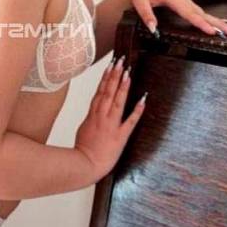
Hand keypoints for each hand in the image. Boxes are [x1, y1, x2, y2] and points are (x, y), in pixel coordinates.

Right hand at [75, 56, 145, 180]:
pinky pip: (130, 121)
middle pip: (108, 92)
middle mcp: (102, 117)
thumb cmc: (83, 150)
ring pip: (117, 102)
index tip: (110, 66)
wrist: (85, 165)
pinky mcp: (120, 136)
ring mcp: (111, 125)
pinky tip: (143, 99)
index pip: (100, 92)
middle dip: (115, 75)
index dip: (105, 78)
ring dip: (122, 87)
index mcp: (93, 115)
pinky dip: (137, 110)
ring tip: (127, 73)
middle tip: (120, 62)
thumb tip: (95, 111)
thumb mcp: (84, 129)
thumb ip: (91, 118)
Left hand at [131, 0, 226, 37]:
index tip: (211, 31)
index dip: (200, 23)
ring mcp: (185, 2)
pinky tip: (221, 24)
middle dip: (216, 23)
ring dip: (217, 22)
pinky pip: (200, 14)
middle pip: (201, 14)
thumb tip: (153, 28)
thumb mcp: (138, 1)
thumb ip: (146, 14)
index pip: (188, 13)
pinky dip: (212, 19)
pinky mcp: (185, 6)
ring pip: (203, 14)